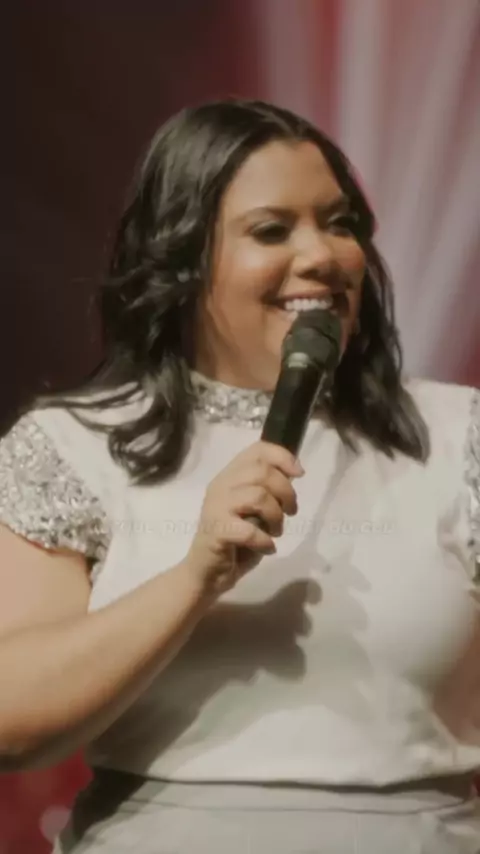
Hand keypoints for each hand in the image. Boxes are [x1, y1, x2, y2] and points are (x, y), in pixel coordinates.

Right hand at [185, 441, 303, 596]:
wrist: (206, 573)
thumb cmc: (234, 541)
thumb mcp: (254, 510)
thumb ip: (266, 490)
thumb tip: (293, 475)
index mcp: (229, 476)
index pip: (257, 450)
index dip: (282, 457)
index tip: (299, 473)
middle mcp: (220, 485)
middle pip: (261, 471)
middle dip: (286, 491)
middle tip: (290, 512)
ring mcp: (216, 507)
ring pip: (258, 496)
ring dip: (276, 516)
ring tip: (276, 532)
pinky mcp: (216, 530)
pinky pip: (249, 529)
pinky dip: (265, 540)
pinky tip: (267, 548)